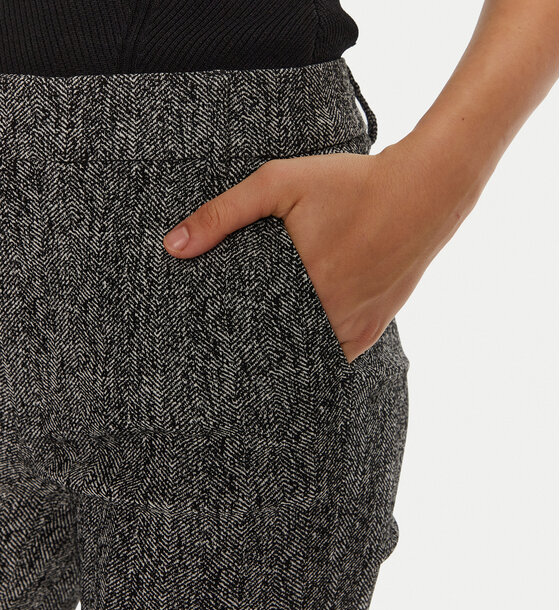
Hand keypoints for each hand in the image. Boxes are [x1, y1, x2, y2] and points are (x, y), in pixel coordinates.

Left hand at [163, 134, 479, 363]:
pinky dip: (316, 352)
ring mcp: (355, 327)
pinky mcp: (374, 329)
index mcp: (301, 285)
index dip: (224, 341)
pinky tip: (299, 342)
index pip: (247, 332)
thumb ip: (223, 214)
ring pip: (307, 359)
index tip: (204, 346)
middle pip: (276, 350)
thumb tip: (173, 247)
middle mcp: (329, 315)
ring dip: (283, 354)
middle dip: (250, 350)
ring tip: (258, 351)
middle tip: (226, 352)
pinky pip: (337, 357)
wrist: (423, 191)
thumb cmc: (350, 183)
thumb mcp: (279, 183)